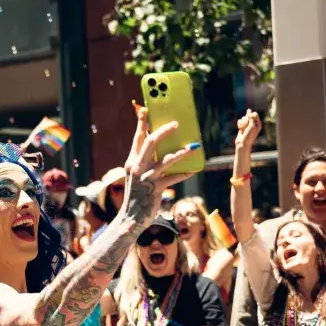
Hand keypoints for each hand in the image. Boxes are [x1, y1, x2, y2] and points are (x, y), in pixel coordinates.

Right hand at [120, 109, 201, 225]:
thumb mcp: (136, 176)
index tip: (145, 109)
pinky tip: (193, 170)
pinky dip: (184, 173)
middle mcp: (138, 167)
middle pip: (151, 142)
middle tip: (176, 124)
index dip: (141, 123)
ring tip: (194, 147)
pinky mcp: (156, 189)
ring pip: (166, 160)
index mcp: (132, 162)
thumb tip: (160, 147)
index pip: (137, 138)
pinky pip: (174, 178)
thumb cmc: (137, 194)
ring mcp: (147, 178)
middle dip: (164, 131)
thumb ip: (145, 161)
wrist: (131, 217)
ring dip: (182, 152)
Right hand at [235, 109, 261, 152]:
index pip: (254, 114)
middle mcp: (253, 124)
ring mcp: (247, 125)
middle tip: (246, 126)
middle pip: (248, 115)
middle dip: (246, 119)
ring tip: (243, 129)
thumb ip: (251, 118)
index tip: (250, 118)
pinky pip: (239, 121)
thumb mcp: (252, 126)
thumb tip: (249, 110)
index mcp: (258, 123)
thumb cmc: (249, 135)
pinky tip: (240, 129)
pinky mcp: (242, 126)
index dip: (251, 115)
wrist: (243, 143)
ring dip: (242, 123)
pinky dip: (239, 124)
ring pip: (243, 118)